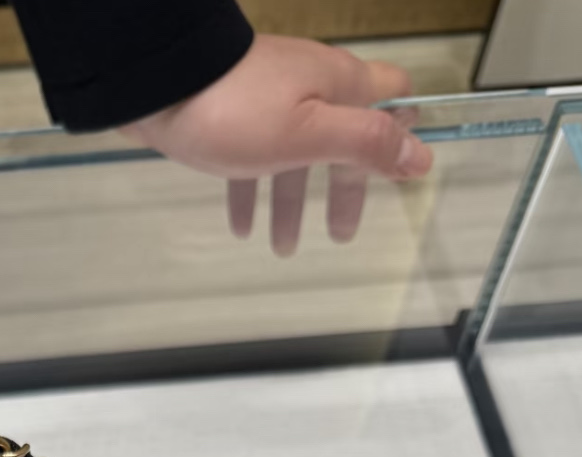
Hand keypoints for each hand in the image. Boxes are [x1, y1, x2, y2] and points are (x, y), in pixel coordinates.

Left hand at [121, 35, 433, 254]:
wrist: (161, 82)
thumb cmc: (239, 112)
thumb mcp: (309, 134)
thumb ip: (365, 143)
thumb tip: (420, 158)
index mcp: (339, 85)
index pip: (393, 97)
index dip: (401, 130)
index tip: (399, 171)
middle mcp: (311, 86)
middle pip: (342, 138)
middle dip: (342, 188)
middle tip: (339, 236)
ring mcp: (270, 98)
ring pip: (293, 155)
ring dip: (290, 202)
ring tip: (282, 249)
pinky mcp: (233, 112)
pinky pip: (252, 155)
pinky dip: (250, 191)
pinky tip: (240, 227)